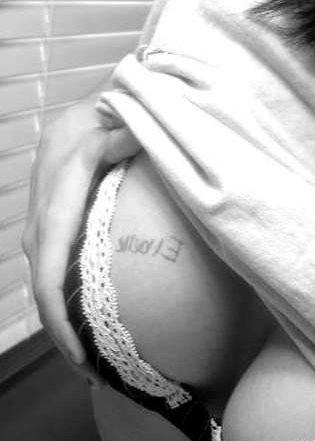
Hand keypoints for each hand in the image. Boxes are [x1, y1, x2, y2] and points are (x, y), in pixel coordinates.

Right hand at [22, 98, 138, 380]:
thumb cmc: (149, 92)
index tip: (80, 349)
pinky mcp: (61, 188)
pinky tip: (82, 299)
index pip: (51, 242)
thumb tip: (133, 139)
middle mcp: (50, 172)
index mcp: (68, 156)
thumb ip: (138, 131)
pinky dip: (62, 274)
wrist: (135, 75)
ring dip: (56, 299)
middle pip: (38, 255)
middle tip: (85, 365)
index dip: (57, 301)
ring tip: (82, 345)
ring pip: (41, 250)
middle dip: (54, 314)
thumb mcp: (145, 108)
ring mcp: (51, 180)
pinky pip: (53, 238)